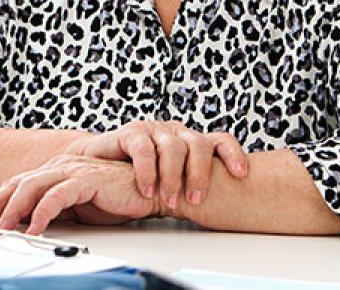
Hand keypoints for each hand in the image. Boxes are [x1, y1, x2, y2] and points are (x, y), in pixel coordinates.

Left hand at [0, 155, 161, 234]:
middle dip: (0, 204)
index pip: (19, 183)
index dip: (0, 200)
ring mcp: (72, 169)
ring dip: (16, 208)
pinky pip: (57, 195)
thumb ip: (53, 210)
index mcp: (55, 170)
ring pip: (33, 186)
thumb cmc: (115, 198)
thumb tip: (28, 224)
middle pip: (20, 182)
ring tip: (6, 228)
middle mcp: (60, 165)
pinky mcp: (85, 178)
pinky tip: (37, 227)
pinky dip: (43, 212)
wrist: (148, 192)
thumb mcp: (76, 207)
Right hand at [67, 120, 249, 209]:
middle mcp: (176, 133)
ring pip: (174, 147)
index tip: (241, 174)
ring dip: (173, 177)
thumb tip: (226, 210)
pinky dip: (147, 172)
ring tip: (168, 199)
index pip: (220, 141)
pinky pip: (144, 150)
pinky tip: (146, 189)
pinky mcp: (132, 132)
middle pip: (199, 145)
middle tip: (195, 199)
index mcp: (191, 142)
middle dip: (200, 174)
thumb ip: (192, 185)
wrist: (99, 166)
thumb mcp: (173, 181)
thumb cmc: (140, 178)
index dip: (233, 155)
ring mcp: (154, 130)